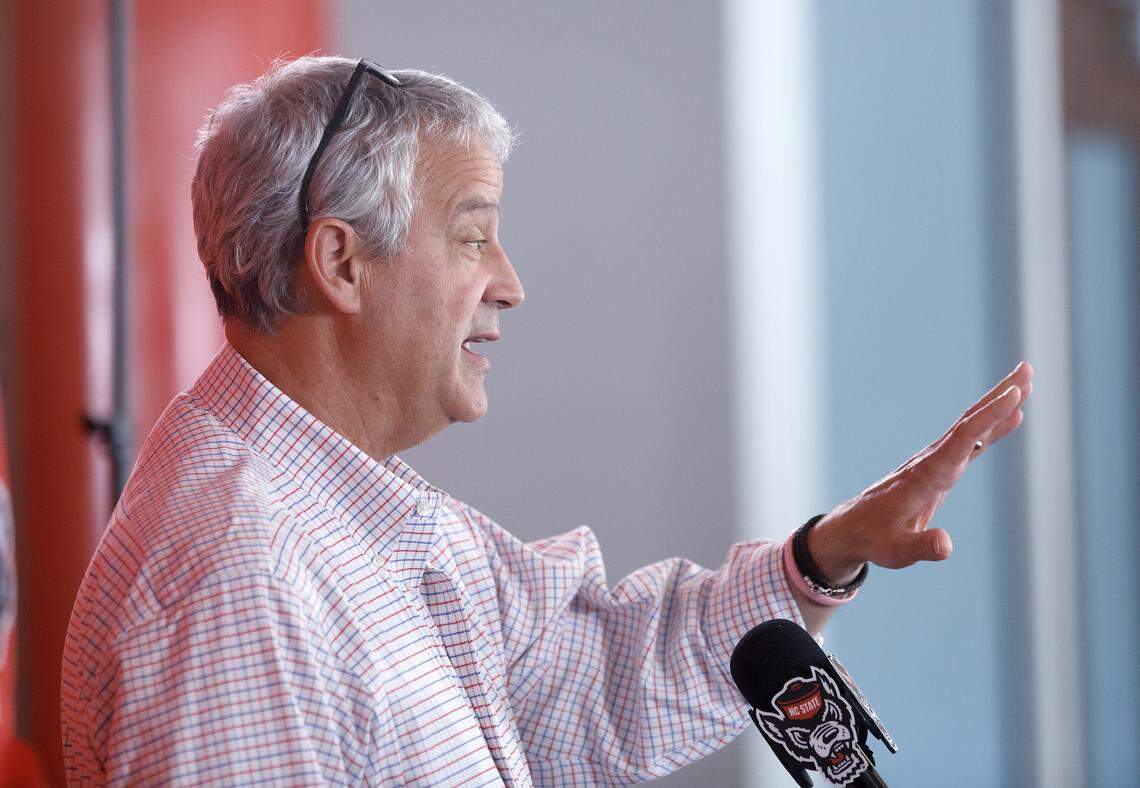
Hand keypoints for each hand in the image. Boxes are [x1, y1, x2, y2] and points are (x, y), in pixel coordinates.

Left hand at [807, 362, 1033, 582]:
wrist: (852, 529)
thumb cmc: (874, 539)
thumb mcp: (896, 551)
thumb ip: (921, 548)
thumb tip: (947, 546)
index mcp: (926, 476)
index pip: (962, 440)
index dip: (989, 419)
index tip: (1015, 397)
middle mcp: (932, 461)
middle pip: (969, 422)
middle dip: (999, 397)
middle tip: (1027, 369)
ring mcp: (935, 462)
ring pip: (971, 427)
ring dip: (998, 404)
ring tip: (1026, 381)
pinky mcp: (939, 469)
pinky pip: (970, 442)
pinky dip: (992, 427)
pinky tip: (1012, 416)